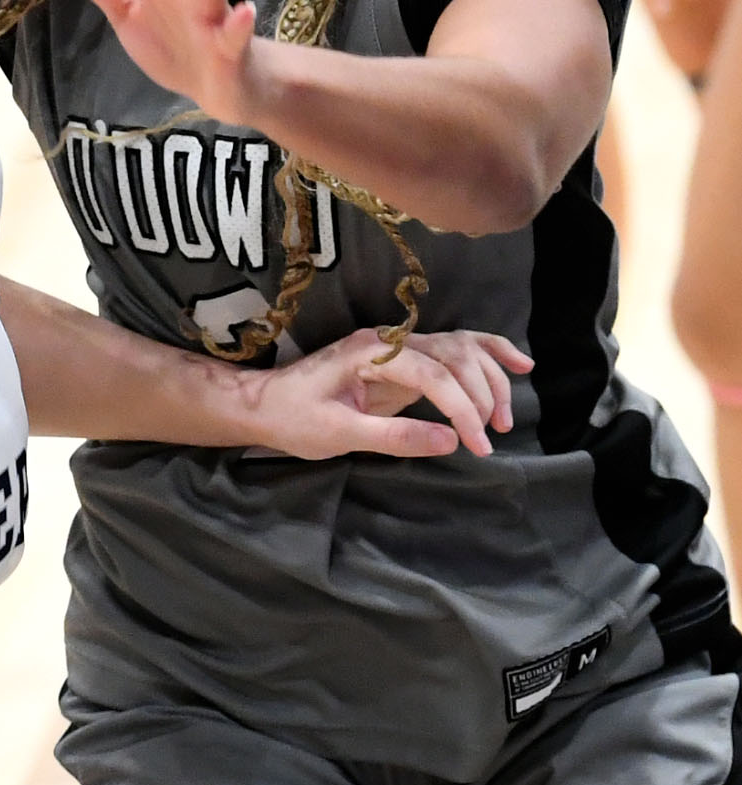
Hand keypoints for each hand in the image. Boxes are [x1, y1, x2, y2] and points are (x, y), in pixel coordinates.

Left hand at [244, 327, 532, 459]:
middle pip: (455, 355)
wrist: (264, 404)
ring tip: (503, 418)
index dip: (461, 408)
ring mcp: (398, 346)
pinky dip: (488, 355)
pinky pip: (453, 350)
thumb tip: (449, 441)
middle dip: (482, 395)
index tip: (476, 443)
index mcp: (371, 353)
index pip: (433, 374)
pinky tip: (519, 364)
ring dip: (490, 378)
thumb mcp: (338, 435)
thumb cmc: (292, 419)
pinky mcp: (404, 360)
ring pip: (461, 348)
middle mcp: (389, 341)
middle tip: (489, 438)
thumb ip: (394, 436)